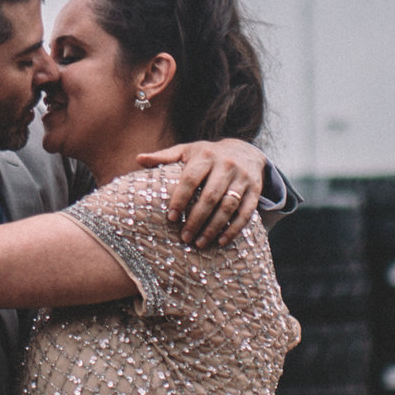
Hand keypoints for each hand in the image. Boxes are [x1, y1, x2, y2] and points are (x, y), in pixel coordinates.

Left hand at [138, 138, 266, 247]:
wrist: (245, 151)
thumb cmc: (208, 154)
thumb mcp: (187, 151)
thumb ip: (165, 157)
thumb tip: (138, 159)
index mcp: (206, 155)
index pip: (191, 179)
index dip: (180, 199)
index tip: (170, 217)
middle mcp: (226, 165)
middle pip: (210, 196)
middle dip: (196, 219)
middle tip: (184, 237)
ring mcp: (242, 178)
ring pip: (228, 206)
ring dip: (214, 227)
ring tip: (200, 243)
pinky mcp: (255, 190)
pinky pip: (246, 212)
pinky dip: (234, 228)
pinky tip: (221, 241)